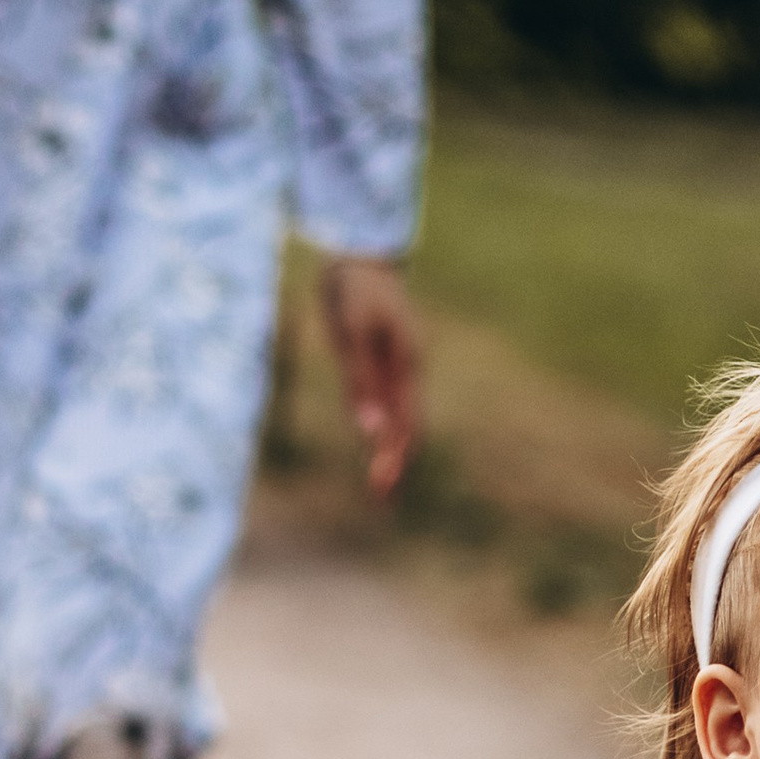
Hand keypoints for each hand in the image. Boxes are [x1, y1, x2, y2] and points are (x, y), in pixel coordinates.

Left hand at [318, 254, 422, 497]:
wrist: (357, 254)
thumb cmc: (352, 290)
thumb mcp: (351, 335)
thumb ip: (361, 382)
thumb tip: (371, 432)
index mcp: (408, 365)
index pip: (407, 424)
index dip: (396, 458)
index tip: (383, 488)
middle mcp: (408, 370)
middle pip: (408, 428)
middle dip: (397, 465)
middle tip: (383, 504)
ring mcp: (397, 367)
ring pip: (399, 419)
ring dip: (391, 454)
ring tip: (381, 489)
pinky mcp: (382, 362)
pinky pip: (387, 405)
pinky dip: (384, 432)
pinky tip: (377, 451)